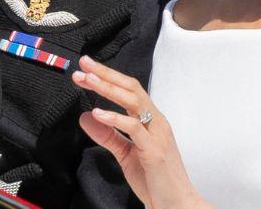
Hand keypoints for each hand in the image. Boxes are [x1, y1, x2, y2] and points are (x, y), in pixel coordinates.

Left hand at [73, 56, 212, 208]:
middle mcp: (156, 122)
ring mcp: (157, 134)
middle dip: (106, 74)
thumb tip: (86, 116)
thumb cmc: (155, 180)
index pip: (129, 90)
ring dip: (108, 88)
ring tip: (87, 80)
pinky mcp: (154, 151)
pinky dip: (114, 118)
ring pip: (133, 101)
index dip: (108, 77)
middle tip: (83, 64)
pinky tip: (98, 113)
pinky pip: (134, 128)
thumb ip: (107, 135)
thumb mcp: (125, 154)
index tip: (86, 68)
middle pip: (131, 88)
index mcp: (151, 121)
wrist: (177, 205)